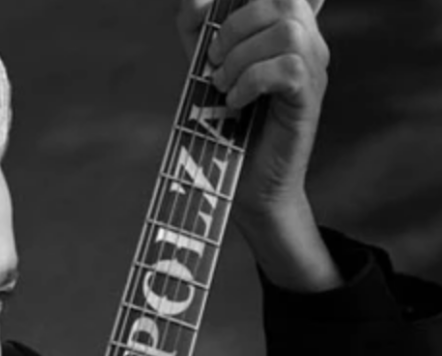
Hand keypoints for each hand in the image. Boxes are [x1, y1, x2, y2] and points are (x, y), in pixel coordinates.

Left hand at [176, 0, 340, 290]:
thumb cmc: (227, 128)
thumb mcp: (204, 71)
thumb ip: (198, 33)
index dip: (239, 2)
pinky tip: (235, 103)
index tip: (208, 31)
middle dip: (236, 27)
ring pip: (286, 32)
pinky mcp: (308, 98)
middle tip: (214, 64)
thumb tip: (194, 1)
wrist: (246, 185)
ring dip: (242, 58)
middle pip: (283, 1)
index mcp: (285, 29)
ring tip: (223, 88)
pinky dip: (251, 82)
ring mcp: (313, 69)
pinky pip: (288, 69)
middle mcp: (307, 42)